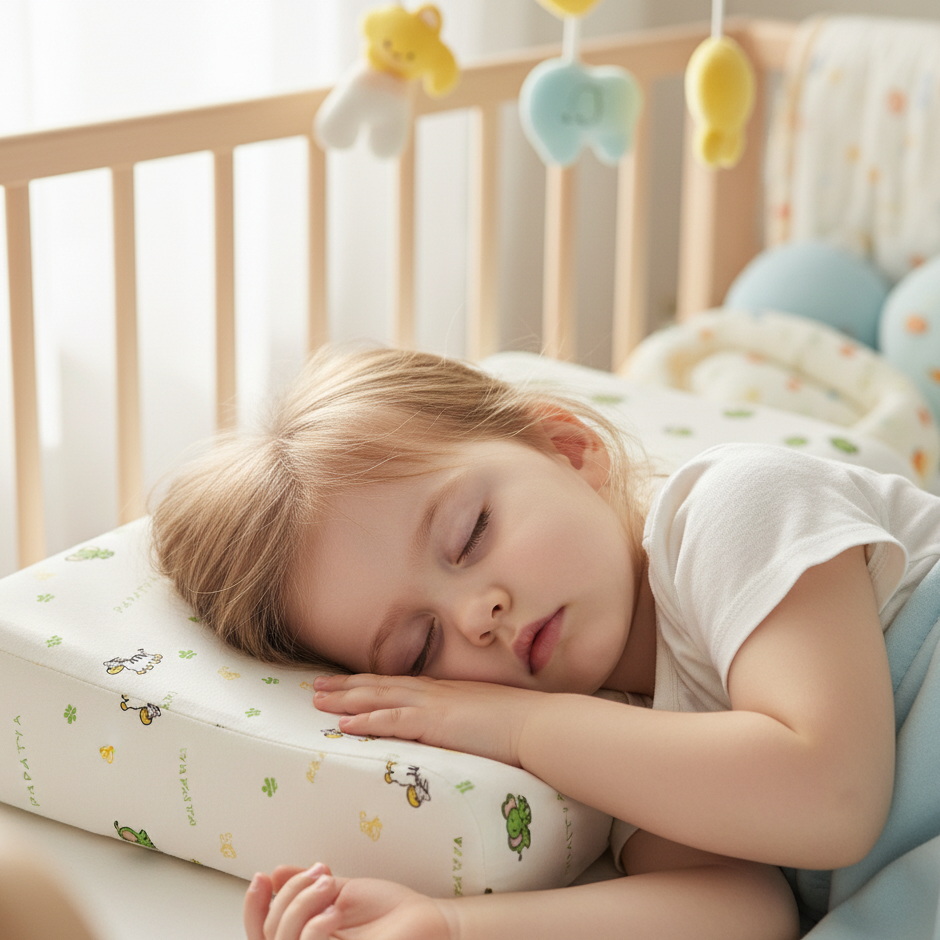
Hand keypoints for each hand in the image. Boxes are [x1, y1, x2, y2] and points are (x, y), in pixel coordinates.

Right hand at [243, 863, 453, 939]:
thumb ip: (307, 886)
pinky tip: (334, 911)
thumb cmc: (389, 911)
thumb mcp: (342, 892)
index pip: (261, 933)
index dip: (252, 908)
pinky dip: (314, 926)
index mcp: (305, 937)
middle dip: (286, 896)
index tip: (263, 876)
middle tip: (320, 874)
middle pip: (267, 934)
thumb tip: (275, 873)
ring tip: (328, 884)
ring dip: (298, 905)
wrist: (429, 922)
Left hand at [313, 674, 547, 766]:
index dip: (365, 683)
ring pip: (378, 698)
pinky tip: (345, 725)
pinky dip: (367, 721)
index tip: (342, 683)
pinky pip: (393, 721)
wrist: (536, 724)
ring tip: (317, 701)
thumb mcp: (480, 718)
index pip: (395, 685)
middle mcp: (432, 692)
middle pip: (378, 686)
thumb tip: (448, 732)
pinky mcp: (436, 722)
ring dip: (345, 700)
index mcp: (441, 691)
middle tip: (315, 687)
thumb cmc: (515, 724)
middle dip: (344, 687)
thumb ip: (459, 722)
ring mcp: (432, 704)